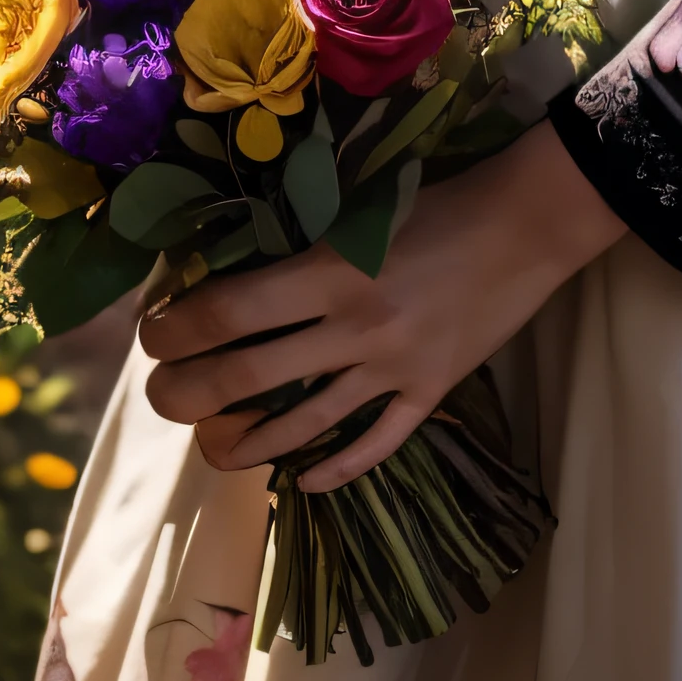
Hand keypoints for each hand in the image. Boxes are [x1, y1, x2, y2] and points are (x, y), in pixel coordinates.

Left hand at [138, 120, 626, 490]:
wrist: (528, 222)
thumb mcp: (361, 211)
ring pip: (302, 422)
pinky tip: (303, 481)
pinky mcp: (430, 392)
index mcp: (330, 270)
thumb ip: (305, 248)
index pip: (231, 311)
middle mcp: (353, 326)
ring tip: (212, 449)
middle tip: (160, 398)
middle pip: (250, 373)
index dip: (180, 328)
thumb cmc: (440, 200)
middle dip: (190, 391)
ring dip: (246, 442)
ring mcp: (393, 368)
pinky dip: (334, 468)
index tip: (153, 335)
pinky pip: (374, 444)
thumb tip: (236, 275)